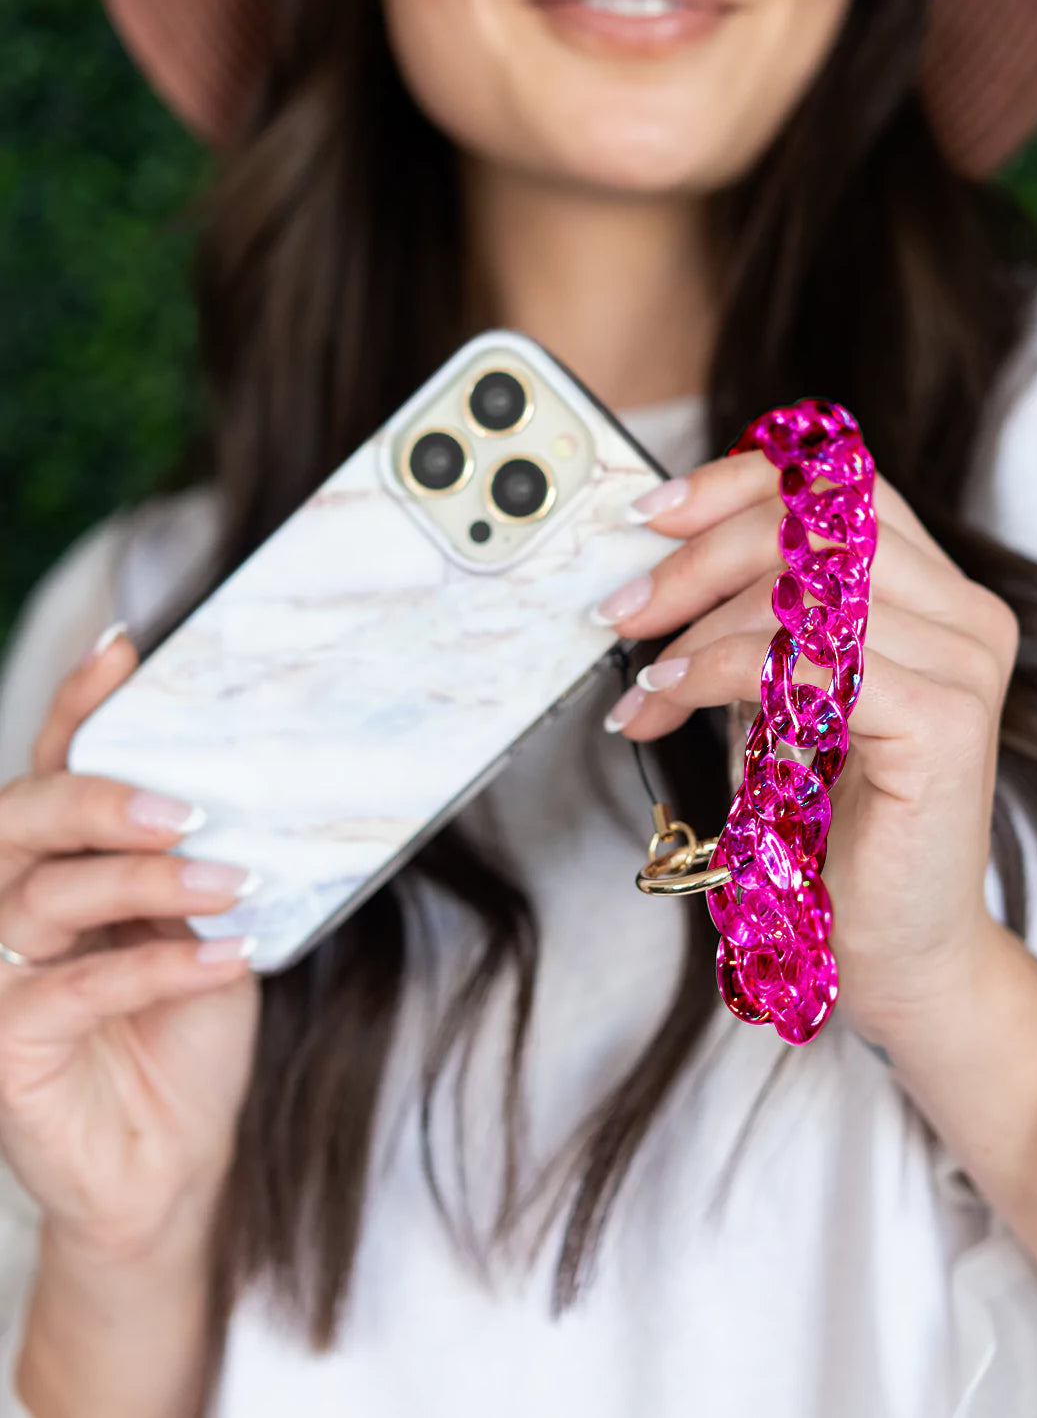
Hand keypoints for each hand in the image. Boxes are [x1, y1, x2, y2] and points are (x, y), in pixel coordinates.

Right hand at [0, 629, 260, 1262]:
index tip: (124, 648)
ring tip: (229, 879)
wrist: (174, 1162)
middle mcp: (9, 906)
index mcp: (58, 866)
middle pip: (23, 818)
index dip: (81, 706)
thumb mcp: (201, 928)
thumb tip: (239, 790)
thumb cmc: (185, 1033)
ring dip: (145, 882)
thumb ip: (194, 864)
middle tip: (183, 805)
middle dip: (100, 797)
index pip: (56, 769)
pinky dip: (155, 966)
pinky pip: (72, 990)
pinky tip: (225, 955)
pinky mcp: (3, 1047)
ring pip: (47, 895)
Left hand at [595, 452, 1019, 1036]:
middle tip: (621, 614)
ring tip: (644, 684)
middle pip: (813, 525)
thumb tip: (649, 569)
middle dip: (693, 562)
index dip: (737, 483)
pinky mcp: (945, 721)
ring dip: (694, 630)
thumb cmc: (824, 822)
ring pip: (803, 591)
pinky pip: (809, 659)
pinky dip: (718, 670)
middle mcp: (962, 613)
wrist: (883, 940)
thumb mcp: (774, 695)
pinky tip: (671, 699)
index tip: (651, 515)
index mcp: (933, 591)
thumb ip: (743, 622)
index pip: (838, 485)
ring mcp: (963, 663)